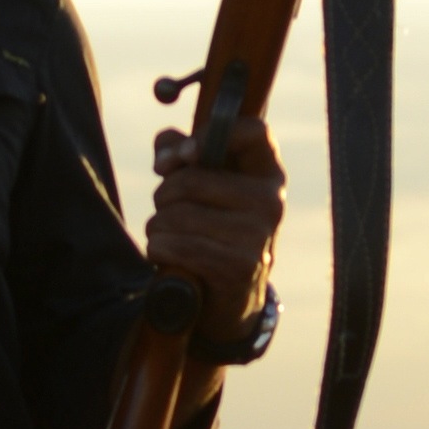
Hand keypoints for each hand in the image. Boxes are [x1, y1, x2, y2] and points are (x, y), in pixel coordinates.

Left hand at [142, 99, 283, 345]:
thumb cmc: (211, 228)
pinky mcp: (239, 267)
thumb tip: (167, 153)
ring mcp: (258, 236)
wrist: (230, 297)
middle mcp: (271, 202)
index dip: (210, 134)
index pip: (254, 131)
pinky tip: (167, 255)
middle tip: (168, 210)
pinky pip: (176, 246)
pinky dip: (158, 250)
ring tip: (169, 236)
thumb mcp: (203, 185)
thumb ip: (180, 152)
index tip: (185, 155)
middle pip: (191, 180)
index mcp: (268, 173)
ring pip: (176, 215)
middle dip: (163, 195)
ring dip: (157, 226)